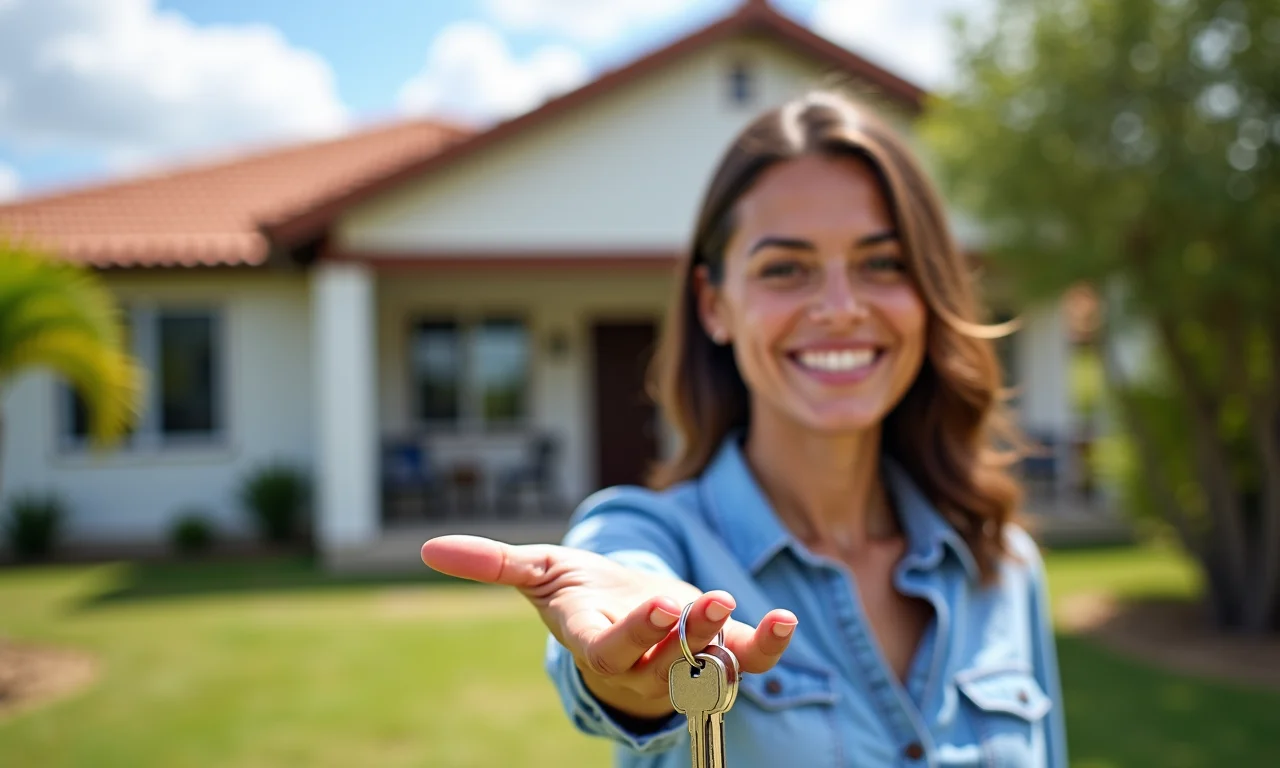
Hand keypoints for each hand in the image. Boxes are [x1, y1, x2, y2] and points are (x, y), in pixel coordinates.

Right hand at [421, 535, 797, 719]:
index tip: (657, 605)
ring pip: (705, 670)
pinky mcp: (719, 655)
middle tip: (697, 605)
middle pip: (661, 665)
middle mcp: (641, 666)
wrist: (626, 616)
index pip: (610, 650)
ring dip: (725, 645)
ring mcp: (683, 666)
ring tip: (739, 608)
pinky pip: (746, 662)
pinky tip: (783, 619)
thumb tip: (429, 549)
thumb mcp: (539, 573)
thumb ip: (493, 563)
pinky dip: (766, 645)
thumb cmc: (579, 593)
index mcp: (595, 641)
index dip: (633, 635)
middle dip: (680, 638)